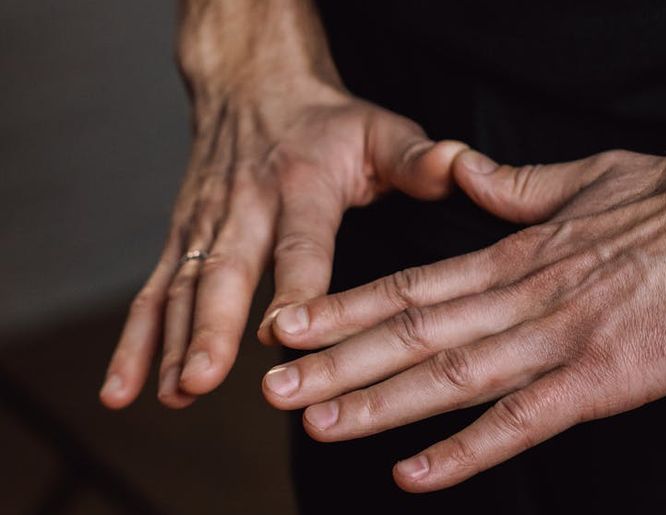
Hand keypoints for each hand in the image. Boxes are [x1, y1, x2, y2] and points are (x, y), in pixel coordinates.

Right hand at [99, 7, 466, 408]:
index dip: (291, 289)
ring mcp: (204, 225)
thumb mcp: (378, 129)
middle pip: (224, 271)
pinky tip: (125, 389)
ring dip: (171, 344)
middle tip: (203, 378)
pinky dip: (135, 342)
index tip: (281, 334)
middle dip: (210, 327)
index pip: (300, 244)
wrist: (252, 85)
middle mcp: (244, 207)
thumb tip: (461, 168)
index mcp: (301, 186)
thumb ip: (417, 158)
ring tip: (171, 395)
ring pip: (180, 288)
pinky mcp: (181, 239)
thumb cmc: (325, 122)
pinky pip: (152, 292)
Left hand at [261, 139, 665, 491]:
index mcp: (510, 257)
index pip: (408, 285)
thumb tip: (461, 171)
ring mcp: (553, 343)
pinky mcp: (597, 381)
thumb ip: (509, 187)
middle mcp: (516, 300)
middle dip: (336, 361)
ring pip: (447, 377)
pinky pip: (519, 422)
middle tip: (273, 384)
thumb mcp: (576, 180)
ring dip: (377, 402)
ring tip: (315, 420)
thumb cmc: (665, 200)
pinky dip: (464, 450)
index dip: (344, 308)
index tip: (291, 325)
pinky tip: (413, 476)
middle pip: (410, 334)